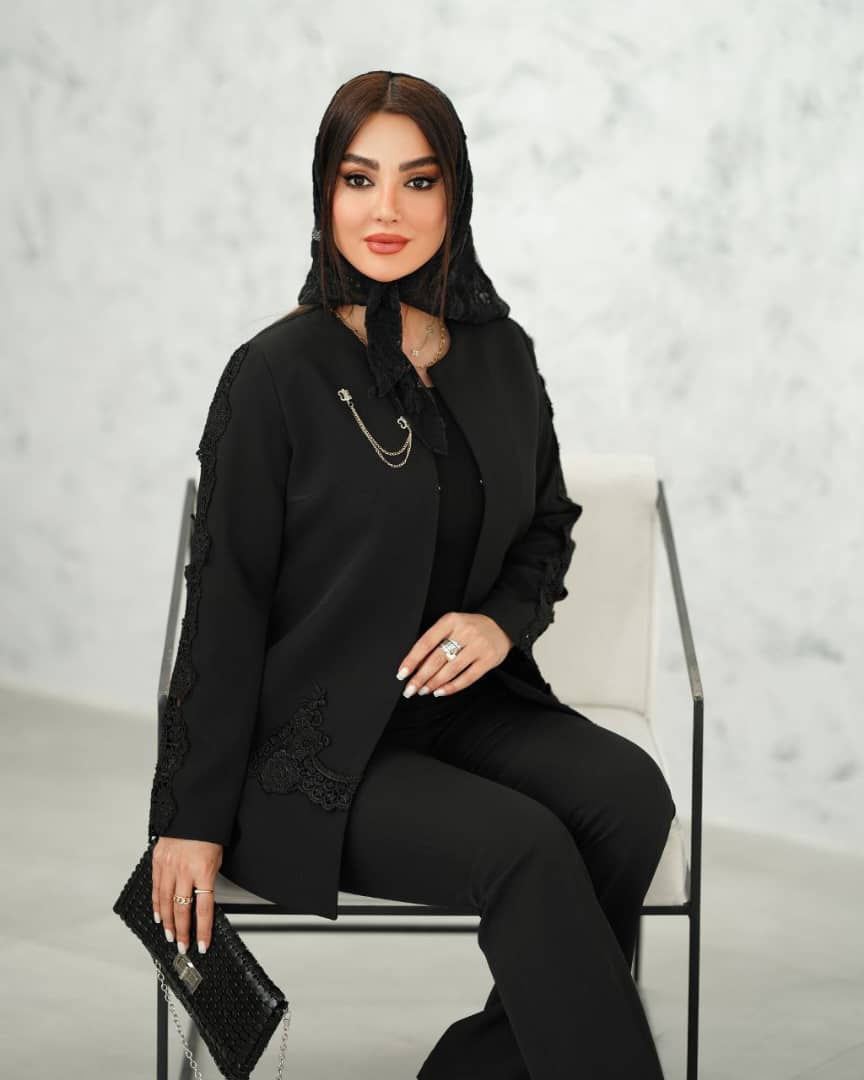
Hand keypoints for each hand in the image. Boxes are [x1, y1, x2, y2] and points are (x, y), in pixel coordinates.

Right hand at [152, 837, 222, 954]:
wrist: (192, 811)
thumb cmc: (208, 833)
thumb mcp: (217, 858)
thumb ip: (209, 881)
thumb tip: (204, 903)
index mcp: (203, 870)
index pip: (203, 909)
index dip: (202, 930)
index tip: (201, 944)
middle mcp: (184, 870)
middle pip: (182, 909)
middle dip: (182, 931)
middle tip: (182, 946)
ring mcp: (168, 866)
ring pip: (166, 902)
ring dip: (167, 922)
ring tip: (169, 935)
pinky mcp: (157, 861)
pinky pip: (156, 888)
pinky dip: (156, 905)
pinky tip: (158, 915)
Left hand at [395, 612, 512, 697]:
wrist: (502, 625)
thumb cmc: (470, 627)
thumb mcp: (452, 625)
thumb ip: (435, 640)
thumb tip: (415, 665)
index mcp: (451, 621)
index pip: (426, 642)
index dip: (412, 660)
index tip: (402, 673)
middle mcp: (465, 632)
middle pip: (437, 659)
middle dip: (420, 677)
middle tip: (410, 689)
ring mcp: (478, 646)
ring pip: (451, 670)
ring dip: (434, 683)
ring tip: (423, 691)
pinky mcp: (489, 660)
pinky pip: (467, 678)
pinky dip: (452, 687)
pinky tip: (440, 692)